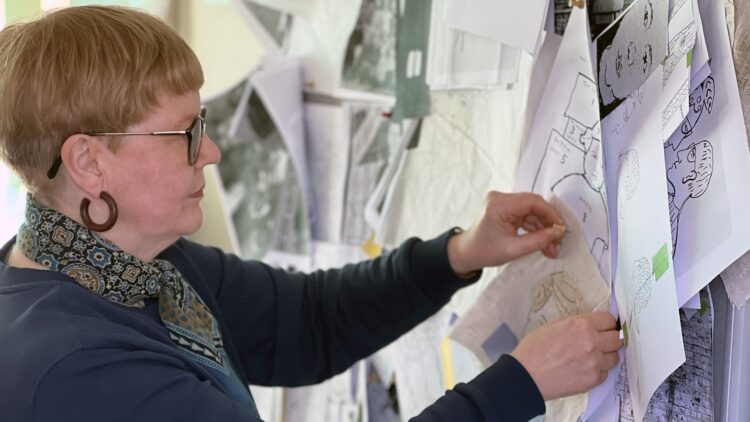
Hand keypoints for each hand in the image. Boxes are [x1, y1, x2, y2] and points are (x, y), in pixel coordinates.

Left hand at [447, 191, 565, 274]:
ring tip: (551, 248)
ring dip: (543, 229)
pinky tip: (543, 243)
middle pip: (534, 206)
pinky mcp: (506, 210)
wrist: (467, 253)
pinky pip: (526, 216)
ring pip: (532, 212)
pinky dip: (535, 229)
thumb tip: (558, 232)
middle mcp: (501, 199)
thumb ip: (538, 240)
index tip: (561, 229)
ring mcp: (503, 203)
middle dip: (547, 224)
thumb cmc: (484, 251)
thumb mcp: (513, 249)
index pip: (532, 201)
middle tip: (557, 242)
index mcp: (499, 204)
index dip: (550, 214)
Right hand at [510, 312, 621, 399]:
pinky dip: (597, 371)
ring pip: (614, 357)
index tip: (602, 328)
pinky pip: (605, 373)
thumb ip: (576, 326)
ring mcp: (595, 363)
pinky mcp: (593, 380)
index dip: (605, 324)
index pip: (609, 320)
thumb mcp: (553, 326)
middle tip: (601, 342)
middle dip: (610, 339)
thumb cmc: (534, 347)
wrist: (526, 375)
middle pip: (617, 338)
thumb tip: (590, 328)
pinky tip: (584, 370)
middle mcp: (593, 342)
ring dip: (606, 356)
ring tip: (592, 358)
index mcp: (582, 325)